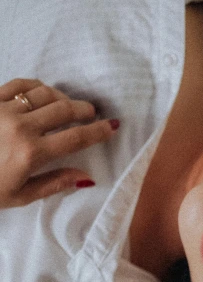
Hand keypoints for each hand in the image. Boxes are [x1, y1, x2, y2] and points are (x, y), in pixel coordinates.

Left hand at [0, 78, 119, 207]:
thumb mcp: (20, 196)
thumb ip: (55, 183)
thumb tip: (87, 177)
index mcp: (32, 153)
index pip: (76, 138)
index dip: (98, 131)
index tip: (112, 127)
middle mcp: (21, 127)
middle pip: (64, 110)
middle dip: (84, 110)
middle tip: (92, 113)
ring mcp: (3, 109)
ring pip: (44, 94)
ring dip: (62, 98)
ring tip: (68, 105)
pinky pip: (19, 85)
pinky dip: (36, 87)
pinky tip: (43, 94)